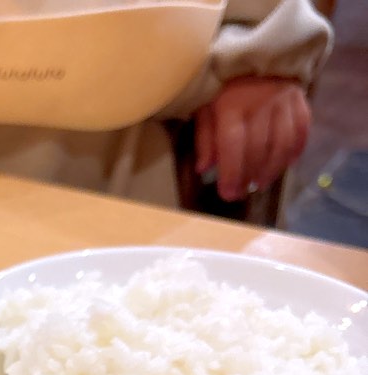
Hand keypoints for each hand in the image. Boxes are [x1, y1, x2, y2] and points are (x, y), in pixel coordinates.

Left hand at [195, 76, 310, 201]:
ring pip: (282, 142)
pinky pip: (302, 128)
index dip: (231, 173)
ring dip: (273, 168)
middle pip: (258, 148)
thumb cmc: (223, 84)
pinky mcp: (299, 97)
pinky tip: (287, 163)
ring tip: (262, 182)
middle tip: (242, 192)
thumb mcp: (205, 105)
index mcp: (232, 105)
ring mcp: (283, 100)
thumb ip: (205, 137)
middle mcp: (260, 103)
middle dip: (249, 176)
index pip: (233, 145)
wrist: (255, 47)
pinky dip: (296, 149)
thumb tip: (204, 169)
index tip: (228, 194)